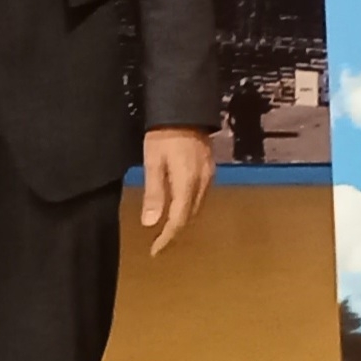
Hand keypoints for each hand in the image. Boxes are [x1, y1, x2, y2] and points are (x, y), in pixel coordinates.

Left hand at [140, 126, 215, 256]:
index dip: (167, 238)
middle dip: (175, 233)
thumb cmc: (163, 134)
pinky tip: (179, 207)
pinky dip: (188, 208)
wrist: (185, 109)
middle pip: (190, 216)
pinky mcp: (209, 169)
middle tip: (158, 244)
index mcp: (187, 183)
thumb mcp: (152, 162)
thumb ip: (154, 193)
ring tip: (166, 230)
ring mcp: (209, 175)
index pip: (179, 219)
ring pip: (197, 208)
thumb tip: (150, 224)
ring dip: (182, 221)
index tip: (155, 252)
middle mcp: (203, 183)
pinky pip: (200, 197)